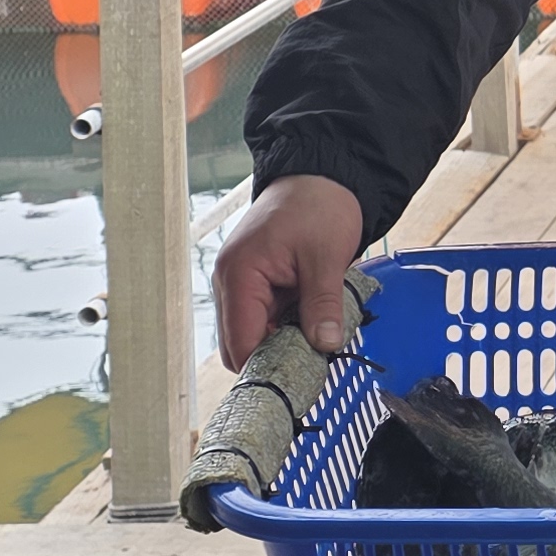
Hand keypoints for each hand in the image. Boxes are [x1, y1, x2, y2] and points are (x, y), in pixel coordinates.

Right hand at [215, 174, 367, 366]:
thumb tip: (325, 345)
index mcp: (238, 275)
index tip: (299, 380)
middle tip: (314, 364)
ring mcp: (240, 283)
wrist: (321, 174)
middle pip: (241, 344)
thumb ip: (322, 305)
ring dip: (283, 341)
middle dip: (275, 357)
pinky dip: (286, 326)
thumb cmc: (317, 205)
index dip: (267, 366)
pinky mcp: (256, 283)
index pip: (240, 342)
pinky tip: (312, 322)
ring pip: (255, 333)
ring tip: (317, 339)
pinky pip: (265, 317)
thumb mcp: (326, 258)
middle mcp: (229, 282)